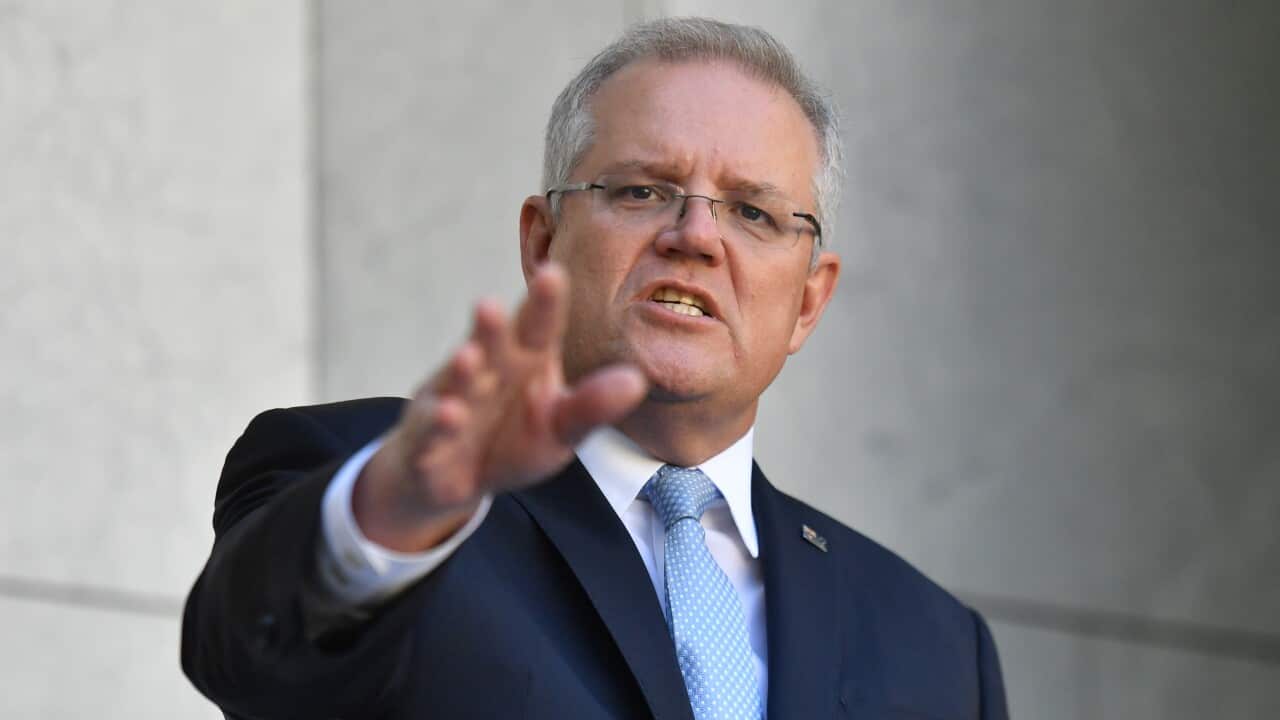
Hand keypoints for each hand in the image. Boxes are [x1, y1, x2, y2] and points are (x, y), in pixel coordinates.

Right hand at [352, 263, 647, 551]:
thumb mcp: (560, 428)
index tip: (553, 274)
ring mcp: (452, 400)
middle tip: (492, 305)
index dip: (544, 303)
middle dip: (491, 327)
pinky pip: (433, 429)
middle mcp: (486, 371)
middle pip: (491, 345)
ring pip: (457, 382)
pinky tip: (450, 414)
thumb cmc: (511, 440)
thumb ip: (592, 406)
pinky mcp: (427, 437)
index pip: (538, 326)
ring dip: (461, 370)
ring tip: (470, 355)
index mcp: (524, 360)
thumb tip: (636, 381)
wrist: (453, 477)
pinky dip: (439, 423)